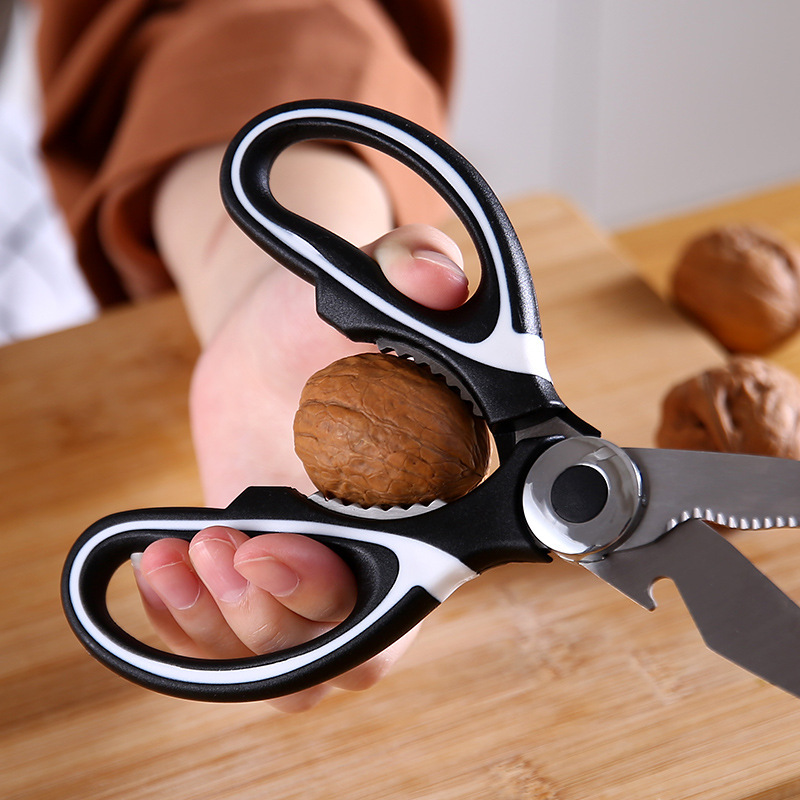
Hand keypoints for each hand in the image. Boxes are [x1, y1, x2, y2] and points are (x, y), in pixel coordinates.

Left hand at [137, 147, 467, 711]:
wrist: (269, 345)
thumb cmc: (332, 316)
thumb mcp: (372, 275)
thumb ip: (410, 267)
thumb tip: (436, 278)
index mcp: (430, 495)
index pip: (424, 595)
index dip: (363, 605)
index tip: (279, 545)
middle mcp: (379, 550)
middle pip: (351, 657)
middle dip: (280, 616)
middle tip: (238, 544)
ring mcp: (312, 569)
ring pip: (285, 660)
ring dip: (226, 624)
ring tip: (193, 546)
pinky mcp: (252, 574)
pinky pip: (225, 642)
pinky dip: (183, 624)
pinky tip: (160, 558)